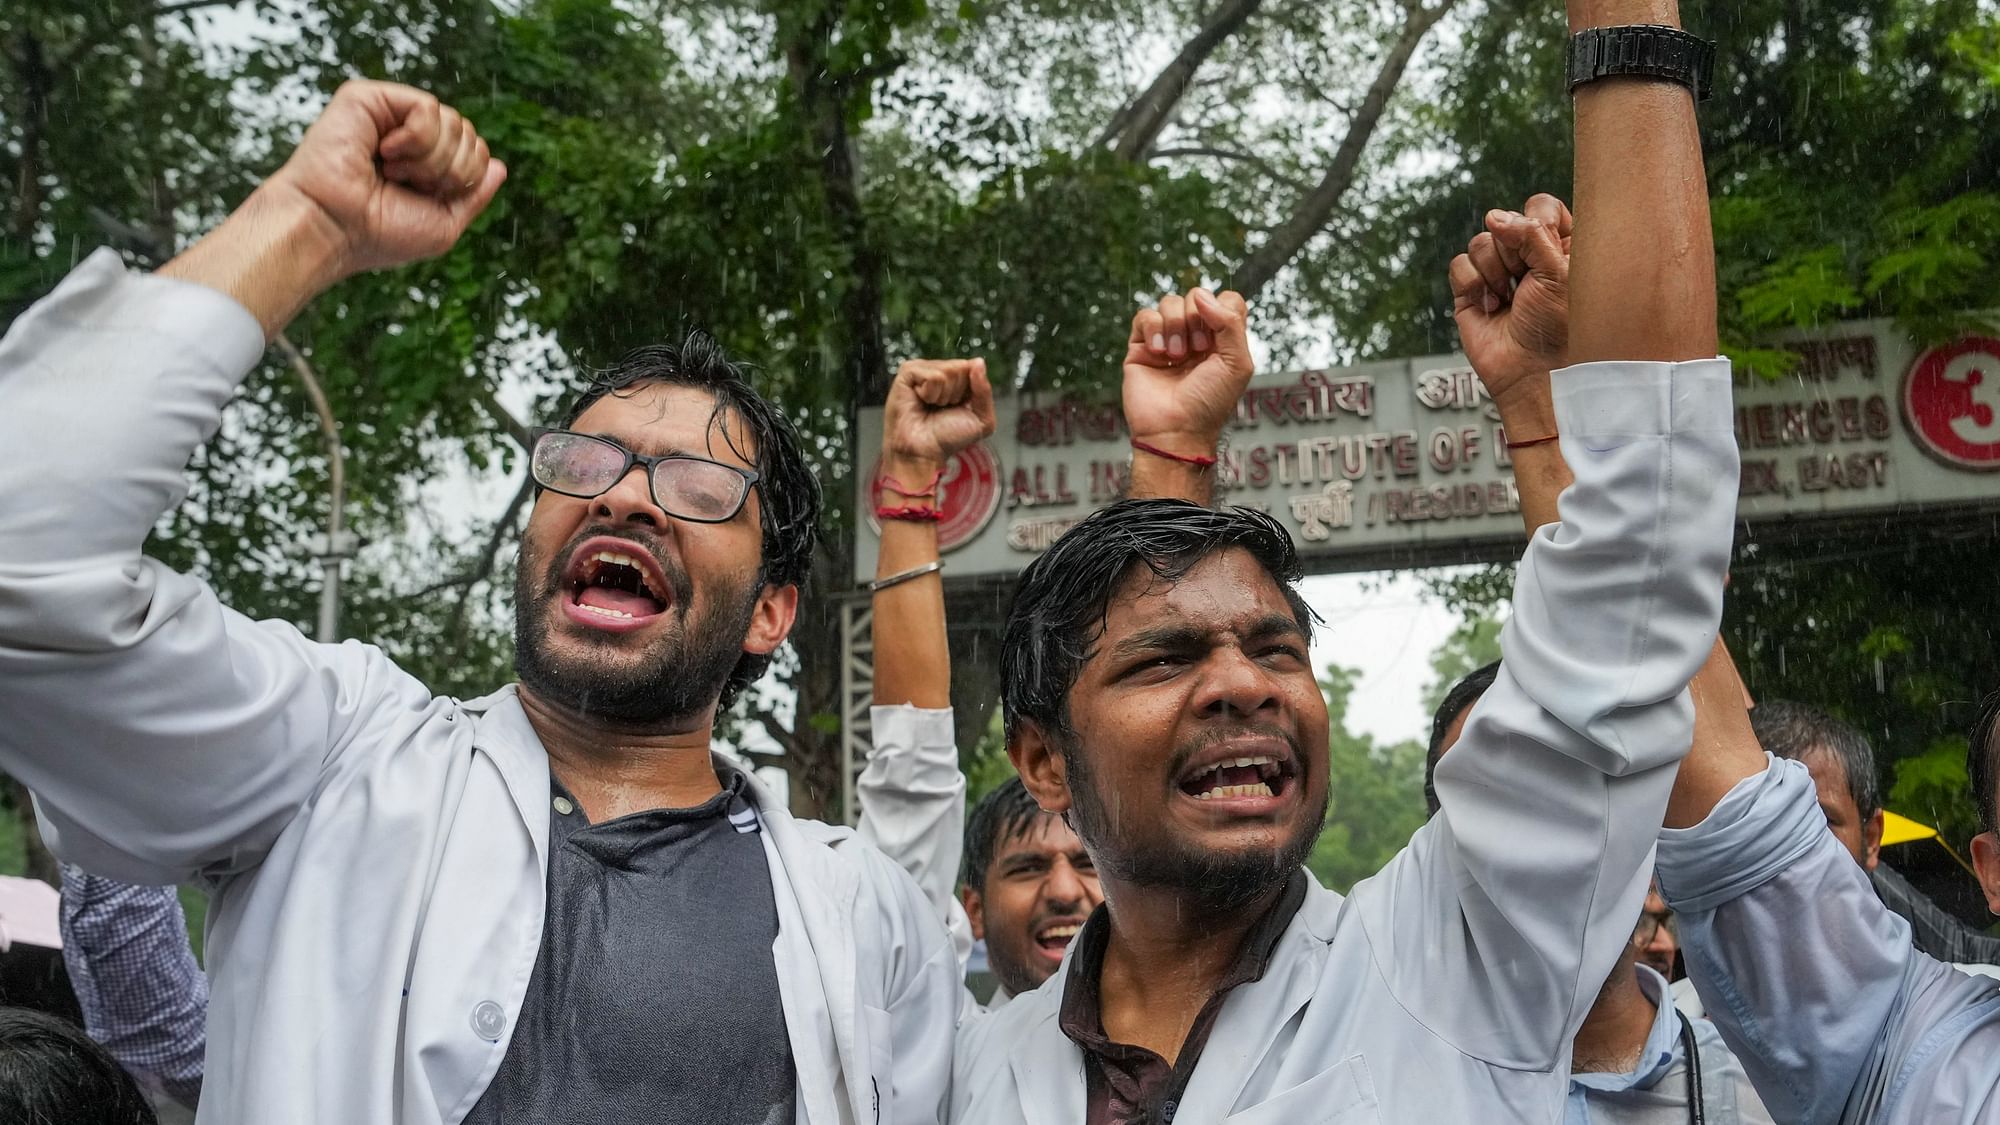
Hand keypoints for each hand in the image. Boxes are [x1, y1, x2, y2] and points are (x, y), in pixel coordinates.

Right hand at [266, 80, 506, 281]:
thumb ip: (475, 194)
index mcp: (423, 164)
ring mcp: (387, 116)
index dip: (467, 176)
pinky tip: (386, 153)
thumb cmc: (379, 234)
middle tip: (413, 185)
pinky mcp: (368, 99)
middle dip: (452, 169)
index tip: (431, 196)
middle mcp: (406, 137)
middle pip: (468, 133)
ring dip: (432, 159)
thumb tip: (500, 165)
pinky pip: (427, 107)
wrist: (333, 228)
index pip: (475, 152)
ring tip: (394, 172)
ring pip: (453, 120)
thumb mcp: (444, 224)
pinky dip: (416, 138)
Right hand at [881, 358, 997, 472]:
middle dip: (956, 393)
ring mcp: (922, 370)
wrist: (924, 452)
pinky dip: (930, 393)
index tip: (958, 407)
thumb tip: (978, 362)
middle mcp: (938, 372)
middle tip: (942, 408)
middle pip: (961, 367)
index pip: (974, 368)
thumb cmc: (947, 438)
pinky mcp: (907, 373)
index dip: (971, 391)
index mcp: (955, 380)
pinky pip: (933, 376)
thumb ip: (985, 390)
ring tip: (931, 407)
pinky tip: (920, 401)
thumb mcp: (981, 419)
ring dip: (943, 396)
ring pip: (948, 370)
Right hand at [1122, 288, 1252, 456]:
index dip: (1221, 307)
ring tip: (1176, 356)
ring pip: (1169, 302)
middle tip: (1196, 350)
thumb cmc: (1209, 403)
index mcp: (1221, 340)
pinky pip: (1145, 315)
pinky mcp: (1141, 347)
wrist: (1175, 430)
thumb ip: (1230, 323)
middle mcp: (1195, 336)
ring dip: (1175, 326)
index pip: (1224, 300)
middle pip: (1196, 296)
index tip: (1217, 335)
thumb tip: (1202, 296)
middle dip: (1197, 319)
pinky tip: (1159, 353)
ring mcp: (1167, 340)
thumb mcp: (1237, 364)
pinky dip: (1154, 329)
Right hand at [1450, 194, 1570, 403]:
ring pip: (1480, 242)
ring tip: (1508, 300)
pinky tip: (1489, 307)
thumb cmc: (1560, 326)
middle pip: (1505, 222)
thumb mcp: (1559, 272)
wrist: (1533, 372)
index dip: (1537, 221)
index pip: (1541, 207)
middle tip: (1528, 282)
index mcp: (1560, 248)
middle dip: (1513, 252)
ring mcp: (1497, 274)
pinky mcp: (1470, 292)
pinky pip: (1459, 265)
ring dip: (1494, 272)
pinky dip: (1473, 285)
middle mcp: (1527, 258)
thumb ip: (1531, 234)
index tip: (1547, 247)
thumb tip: (1493, 217)